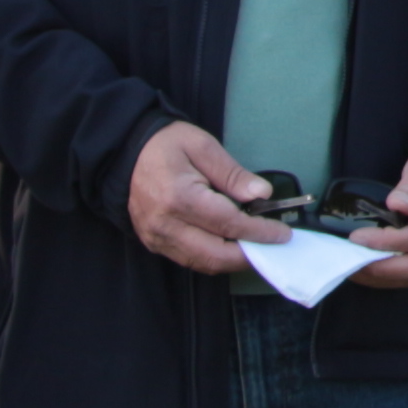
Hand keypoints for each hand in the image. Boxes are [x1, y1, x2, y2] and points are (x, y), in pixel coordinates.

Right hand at [129, 121, 279, 272]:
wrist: (125, 151)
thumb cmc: (166, 144)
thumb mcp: (203, 146)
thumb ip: (233, 174)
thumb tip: (262, 195)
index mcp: (178, 197)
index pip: (228, 224)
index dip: (259, 232)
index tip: (282, 234)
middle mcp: (165, 225)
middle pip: (216, 255)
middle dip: (249, 255)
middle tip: (272, 246)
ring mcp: (156, 238)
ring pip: (203, 263)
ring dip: (233, 260)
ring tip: (256, 245)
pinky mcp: (153, 243)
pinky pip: (190, 259)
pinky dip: (214, 257)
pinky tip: (231, 244)